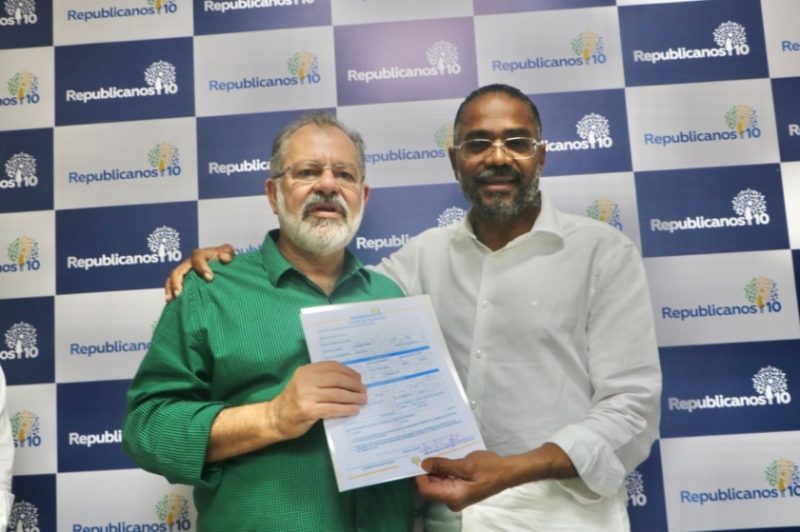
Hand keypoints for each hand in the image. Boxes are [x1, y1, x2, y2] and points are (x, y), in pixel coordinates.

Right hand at [164, 244, 234, 300]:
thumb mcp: (228, 252)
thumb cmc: (224, 257)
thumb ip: (227, 253)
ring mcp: (184, 271)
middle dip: (178, 281)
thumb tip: (224, 258)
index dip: (202, 267)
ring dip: (171, 288)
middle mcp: (189, 263)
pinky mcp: (182, 280)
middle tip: (180, 293)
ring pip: (173, 278)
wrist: (221, 263)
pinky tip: (171, 302)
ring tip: (173, 298)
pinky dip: (170, 292)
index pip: (197, 258)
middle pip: (178, 270)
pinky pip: (171, 285)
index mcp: (200, 255)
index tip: (210, 278)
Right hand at [269, 361, 366, 440]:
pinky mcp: (308, 411)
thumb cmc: (292, 400)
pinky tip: (354, 410)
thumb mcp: (303, 383)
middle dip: (354, 385)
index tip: (359, 378)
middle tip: (364, 390)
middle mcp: (306, 381)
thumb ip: (320, 379)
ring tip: (363, 400)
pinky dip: (346, 409)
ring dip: (353, 397)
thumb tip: (349, 379)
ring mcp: (306, 396)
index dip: (349, 371)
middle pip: (337, 379)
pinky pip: (332, 408)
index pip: (332, 367)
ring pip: (337, 394)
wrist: (274, 418)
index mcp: (306, 371)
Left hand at [415, 444, 576, 511]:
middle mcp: (451, 500)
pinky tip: (443, 456)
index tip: (415, 457)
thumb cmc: (490, 468)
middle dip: (425, 470)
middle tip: (422, 449)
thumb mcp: (466, 465)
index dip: (418, 474)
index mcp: (452, 496)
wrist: (508, 471)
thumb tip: (423, 464)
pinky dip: (443, 469)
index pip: (425, 489)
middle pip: (429, 486)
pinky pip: (445, 480)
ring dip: (435, 468)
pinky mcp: (460, 488)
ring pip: (437, 482)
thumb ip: (443, 466)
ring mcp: (456, 495)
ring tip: (432, 450)